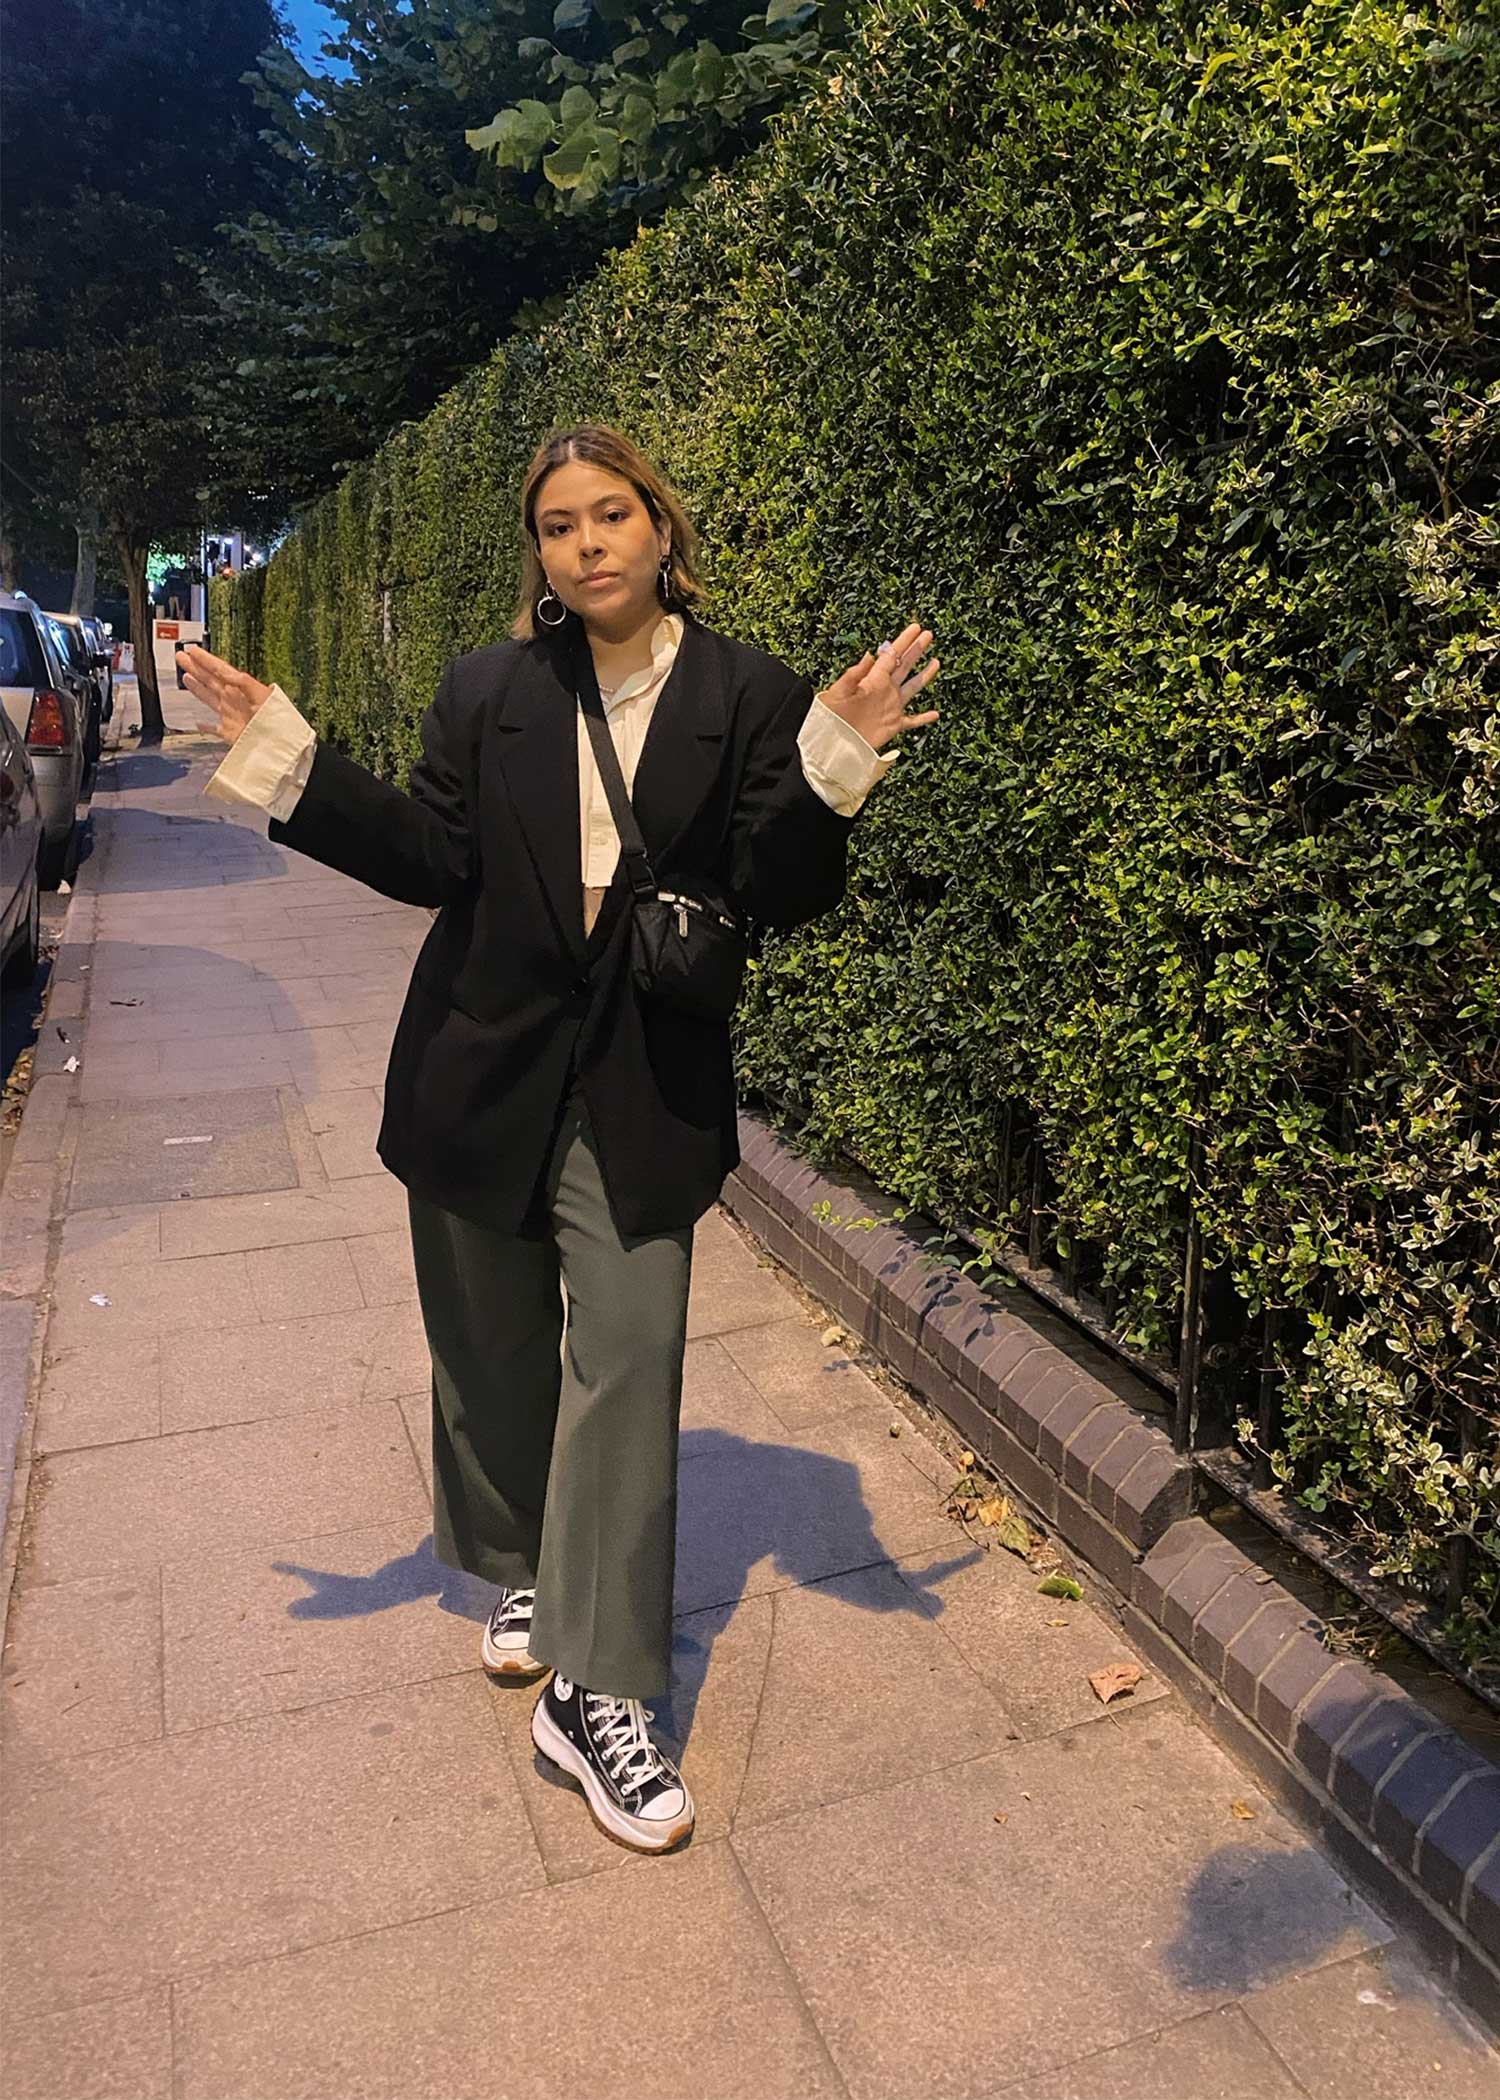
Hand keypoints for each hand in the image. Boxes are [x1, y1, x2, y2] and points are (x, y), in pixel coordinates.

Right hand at [178, 646, 273, 745]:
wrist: (279, 744)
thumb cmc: (276, 719)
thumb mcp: (260, 694)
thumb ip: (241, 681)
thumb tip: (224, 671)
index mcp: (240, 688)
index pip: (219, 669)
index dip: (206, 660)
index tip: (193, 650)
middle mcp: (233, 699)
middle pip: (210, 679)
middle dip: (196, 668)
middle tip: (182, 656)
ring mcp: (230, 715)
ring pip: (209, 698)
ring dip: (197, 687)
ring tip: (185, 675)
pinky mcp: (229, 733)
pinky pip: (214, 729)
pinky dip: (205, 726)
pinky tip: (198, 723)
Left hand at [817, 623, 939, 751]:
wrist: (832, 743)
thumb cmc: (830, 716)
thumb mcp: (838, 692)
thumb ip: (853, 674)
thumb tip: (869, 654)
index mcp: (873, 680)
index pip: (892, 655)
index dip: (904, 641)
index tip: (916, 627)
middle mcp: (885, 690)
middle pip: (905, 666)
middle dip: (916, 650)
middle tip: (928, 635)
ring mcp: (891, 707)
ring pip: (912, 688)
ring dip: (924, 675)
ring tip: (936, 662)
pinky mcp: (893, 725)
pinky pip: (913, 721)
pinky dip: (924, 718)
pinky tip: (935, 714)